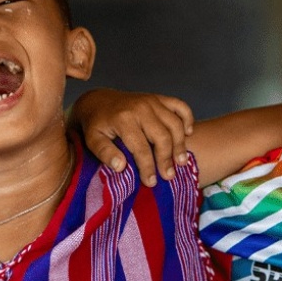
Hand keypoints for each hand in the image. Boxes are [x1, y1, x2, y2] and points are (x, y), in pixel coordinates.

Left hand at [69, 88, 194, 185]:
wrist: (98, 101)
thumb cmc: (96, 124)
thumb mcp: (92, 139)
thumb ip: (104, 153)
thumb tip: (121, 167)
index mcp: (123, 119)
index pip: (141, 148)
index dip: (148, 167)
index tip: (151, 182)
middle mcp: (141, 107)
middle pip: (162, 136)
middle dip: (166, 159)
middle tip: (169, 176)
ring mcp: (152, 101)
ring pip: (175, 124)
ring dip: (180, 144)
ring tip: (181, 162)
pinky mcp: (159, 98)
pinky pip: (180, 106)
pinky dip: (188, 118)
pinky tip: (188, 133)